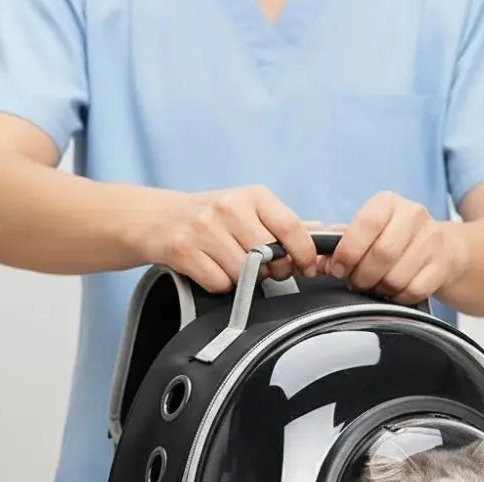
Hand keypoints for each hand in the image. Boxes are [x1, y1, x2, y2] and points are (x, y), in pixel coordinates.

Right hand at [145, 185, 317, 292]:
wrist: (158, 218)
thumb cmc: (211, 217)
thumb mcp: (248, 210)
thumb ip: (285, 224)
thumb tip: (326, 231)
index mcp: (251, 196)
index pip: (290, 226)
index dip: (304, 253)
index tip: (306, 267)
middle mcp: (228, 208)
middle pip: (267, 256)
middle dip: (270, 269)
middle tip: (261, 267)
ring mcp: (204, 228)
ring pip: (243, 273)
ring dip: (242, 279)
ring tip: (231, 265)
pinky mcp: (183, 250)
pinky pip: (218, 283)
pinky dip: (219, 284)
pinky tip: (211, 270)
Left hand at [321, 192, 469, 304]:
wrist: (443, 248)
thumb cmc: (393, 241)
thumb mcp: (365, 235)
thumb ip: (337, 246)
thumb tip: (315, 262)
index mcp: (387, 203)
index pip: (366, 225)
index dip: (347, 253)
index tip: (338, 269)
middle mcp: (413, 214)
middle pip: (382, 254)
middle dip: (362, 277)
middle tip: (356, 283)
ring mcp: (432, 239)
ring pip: (397, 277)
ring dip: (380, 289)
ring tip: (376, 286)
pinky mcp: (443, 263)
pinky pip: (414, 290)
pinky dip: (399, 298)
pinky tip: (395, 291)